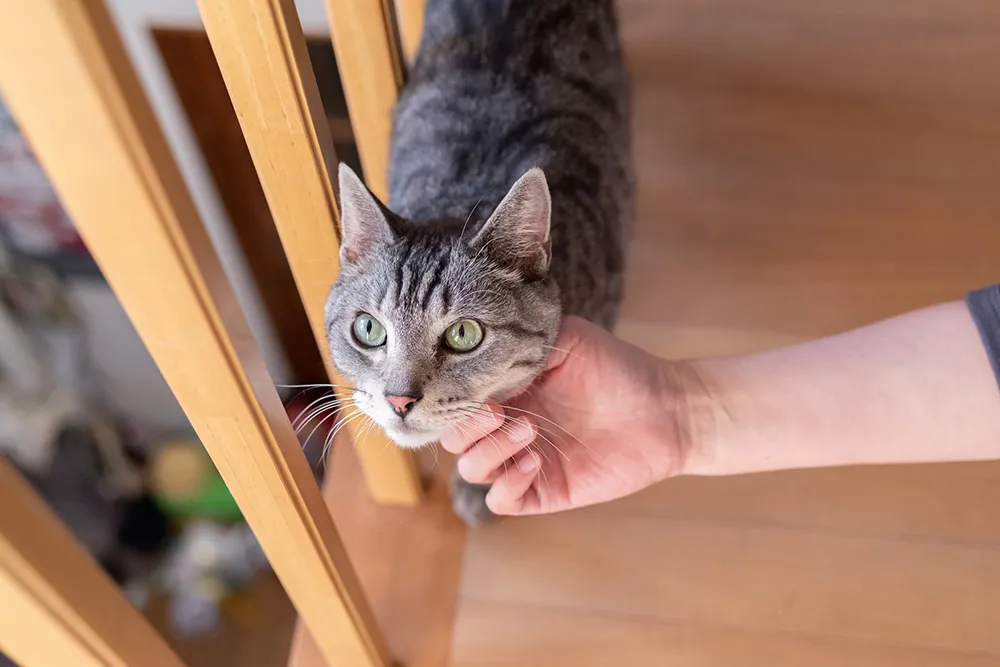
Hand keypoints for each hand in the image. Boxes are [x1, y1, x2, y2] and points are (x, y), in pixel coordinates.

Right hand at [440, 316, 699, 514]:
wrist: (665, 407)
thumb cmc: (617, 368)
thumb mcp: (566, 340)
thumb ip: (521, 346)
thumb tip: (480, 356)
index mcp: (506, 391)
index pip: (456, 401)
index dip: (455, 398)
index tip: (476, 388)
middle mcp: (507, 426)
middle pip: (454, 439)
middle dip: (467, 426)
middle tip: (499, 411)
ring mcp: (524, 460)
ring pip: (472, 469)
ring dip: (490, 451)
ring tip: (530, 430)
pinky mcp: (545, 490)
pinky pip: (502, 500)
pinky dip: (509, 483)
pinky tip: (535, 459)